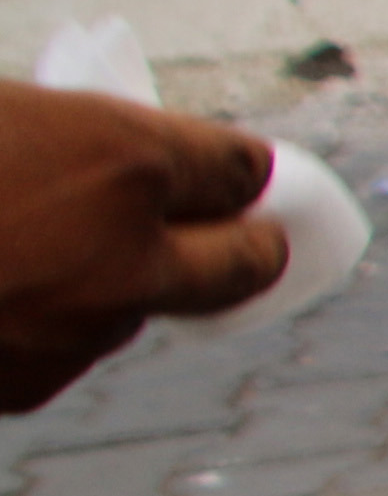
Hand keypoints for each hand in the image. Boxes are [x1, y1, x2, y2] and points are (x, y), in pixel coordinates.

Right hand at [0, 84, 282, 411]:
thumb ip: (80, 144)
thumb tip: (128, 170)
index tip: (242, 176)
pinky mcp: (30, 385)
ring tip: (40, 253)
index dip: (237, 171)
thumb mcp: (7, 110)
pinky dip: (41, 324)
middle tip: (254, 239)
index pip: (238, 168)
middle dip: (252, 247)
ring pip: (136, 308)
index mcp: (122, 162)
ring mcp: (83, 332)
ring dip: (116, 287)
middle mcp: (127, 257)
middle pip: (243, 263)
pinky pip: (63, 348)